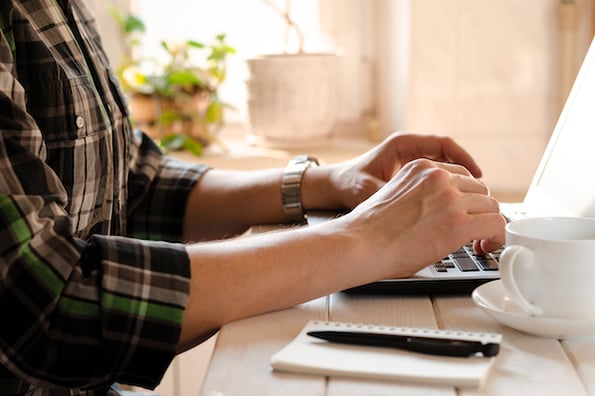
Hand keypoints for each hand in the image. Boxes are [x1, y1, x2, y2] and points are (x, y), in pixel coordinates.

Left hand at [302, 132, 482, 210]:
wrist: (335, 187)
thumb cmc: (350, 185)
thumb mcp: (371, 190)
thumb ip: (394, 193)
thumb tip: (419, 204)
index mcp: (402, 144)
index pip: (443, 144)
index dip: (464, 158)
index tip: (478, 175)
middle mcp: (409, 149)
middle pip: (448, 155)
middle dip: (466, 173)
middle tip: (480, 193)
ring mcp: (409, 160)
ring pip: (444, 167)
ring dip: (458, 182)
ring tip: (472, 202)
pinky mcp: (409, 173)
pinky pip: (435, 177)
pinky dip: (446, 189)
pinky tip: (453, 207)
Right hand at [335, 158, 504, 276]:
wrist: (360, 243)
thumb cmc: (370, 229)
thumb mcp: (396, 194)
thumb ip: (421, 193)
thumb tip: (437, 211)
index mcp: (421, 167)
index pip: (462, 177)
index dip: (467, 199)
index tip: (466, 213)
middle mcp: (438, 177)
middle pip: (480, 191)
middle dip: (478, 212)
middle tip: (473, 231)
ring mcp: (450, 198)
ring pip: (491, 207)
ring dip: (487, 225)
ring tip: (479, 242)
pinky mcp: (458, 222)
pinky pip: (496, 224)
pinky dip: (496, 238)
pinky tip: (485, 247)